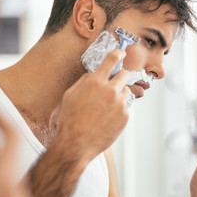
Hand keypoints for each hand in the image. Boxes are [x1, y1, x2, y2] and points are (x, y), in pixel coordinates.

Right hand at [29, 49, 129, 196]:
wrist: (75, 144)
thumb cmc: (69, 120)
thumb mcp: (70, 95)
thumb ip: (84, 81)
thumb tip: (94, 75)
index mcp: (94, 82)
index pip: (111, 60)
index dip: (118, 53)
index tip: (122, 52)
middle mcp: (110, 90)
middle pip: (125, 74)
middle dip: (121, 76)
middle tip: (115, 83)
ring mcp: (119, 104)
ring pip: (126, 91)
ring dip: (119, 94)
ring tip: (106, 106)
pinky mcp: (125, 116)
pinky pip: (125, 107)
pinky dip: (119, 110)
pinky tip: (107, 118)